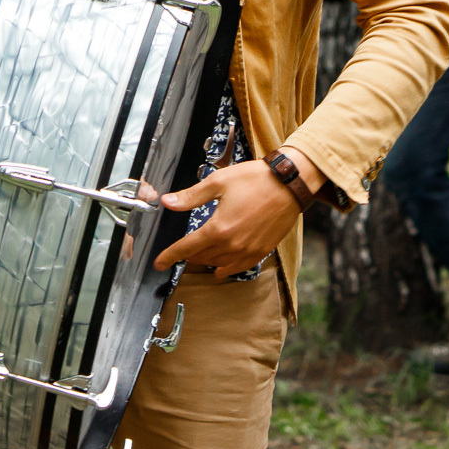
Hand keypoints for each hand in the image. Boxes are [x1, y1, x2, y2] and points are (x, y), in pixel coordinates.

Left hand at [152, 157, 305, 276]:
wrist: (289, 183)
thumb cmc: (255, 179)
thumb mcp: (218, 182)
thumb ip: (191, 196)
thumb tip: (167, 202)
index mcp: (218, 228)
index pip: (186, 248)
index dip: (169, 256)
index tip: (159, 263)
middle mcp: (232, 244)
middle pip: (201, 257)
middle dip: (188, 254)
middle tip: (182, 250)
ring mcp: (248, 250)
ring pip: (218, 264)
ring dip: (205, 260)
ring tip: (199, 254)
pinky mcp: (261, 251)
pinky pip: (238, 267)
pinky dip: (226, 269)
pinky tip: (220, 268)